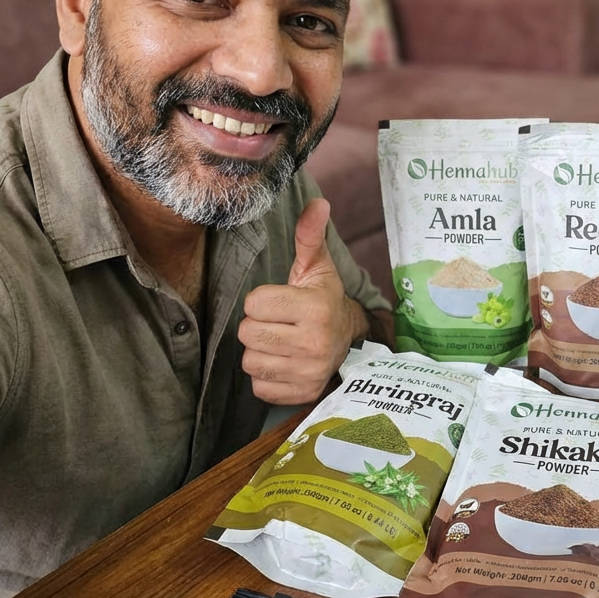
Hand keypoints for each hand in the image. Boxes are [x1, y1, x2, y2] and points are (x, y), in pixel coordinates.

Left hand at [239, 198, 367, 404]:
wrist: (349, 341)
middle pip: (248, 334)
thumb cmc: (323, 299)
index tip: (280, 301)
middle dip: (258, 326)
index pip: (254, 305)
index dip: (262, 301)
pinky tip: (284, 362)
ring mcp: (309, 373)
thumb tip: (318, 202)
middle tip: (279, 322)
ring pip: (250, 361)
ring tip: (281, 342)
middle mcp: (315, 343)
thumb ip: (309, 236)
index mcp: (315, 308)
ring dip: (260, 352)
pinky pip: (258, 387)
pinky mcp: (302, 394)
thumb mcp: (317, 267)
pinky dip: (266, 376)